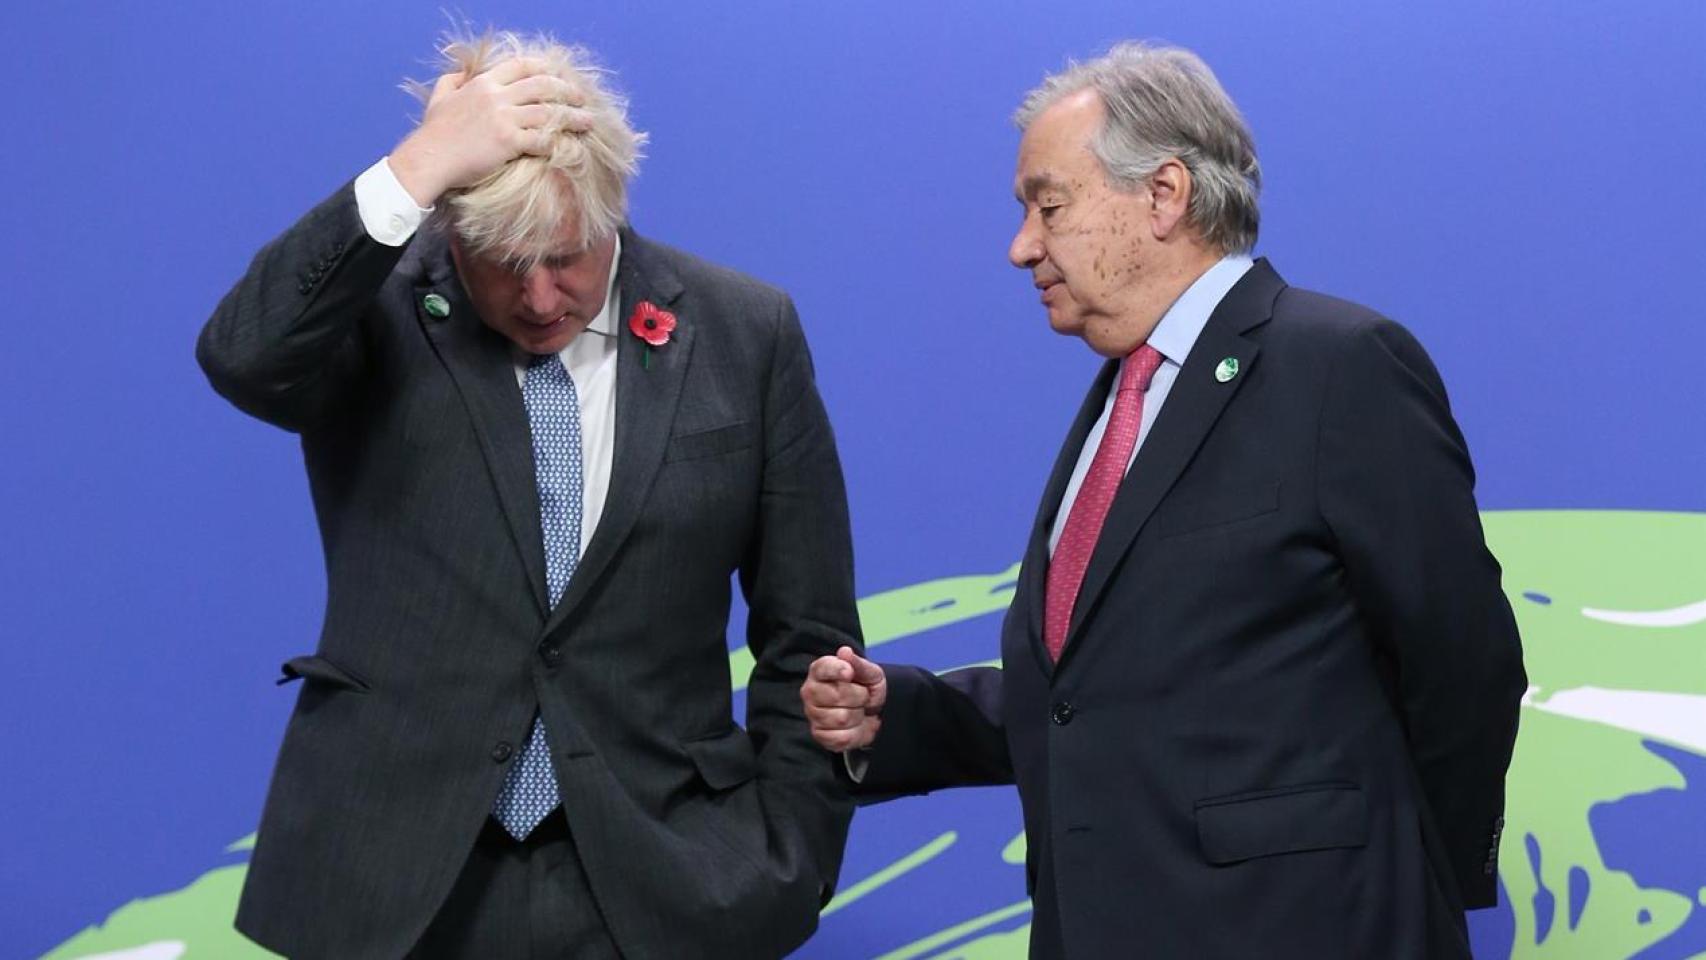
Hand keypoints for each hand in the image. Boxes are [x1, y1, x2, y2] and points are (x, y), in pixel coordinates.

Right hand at [388, 58, 589, 207]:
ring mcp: (503, 118)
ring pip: (548, 112)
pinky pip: (541, 139)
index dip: (545, 68)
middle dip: (567, 91)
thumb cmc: (434, 132)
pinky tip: (569, 145)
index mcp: (483, 83)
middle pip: (542, 86)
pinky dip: (558, 141)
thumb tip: (463, 73)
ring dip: (572, 116)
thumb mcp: (440, 96)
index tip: (560, 76)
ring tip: (589, 121)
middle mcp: (496, 96)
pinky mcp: (508, 142)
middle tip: (582, 99)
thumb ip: (453, 80)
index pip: (522, 66)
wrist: (429, 158)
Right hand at [801, 646, 886, 751]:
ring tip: (858, 710)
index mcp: (820, 670)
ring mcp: (812, 714)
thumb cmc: (866, 687)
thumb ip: (858, 663)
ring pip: (842, 718)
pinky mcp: (819, 735)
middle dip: (859, 697)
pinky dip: (855, 733)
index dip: (838, 670)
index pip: (823, 668)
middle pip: (837, 696)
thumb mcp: (871, 673)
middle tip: (862, 696)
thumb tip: (845, 651)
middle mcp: (810, 691)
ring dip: (858, 716)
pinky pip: (841, 737)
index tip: (849, 673)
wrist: (873, 712)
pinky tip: (854, 725)